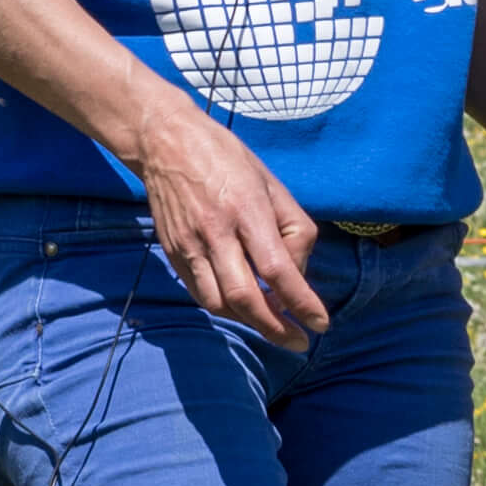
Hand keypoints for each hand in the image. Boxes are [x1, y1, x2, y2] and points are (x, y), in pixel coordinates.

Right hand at [127, 91, 327, 345]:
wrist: (165, 143)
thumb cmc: (228, 159)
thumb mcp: (273, 184)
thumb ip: (294, 228)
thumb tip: (298, 271)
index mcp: (247, 210)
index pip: (277, 269)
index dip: (301, 302)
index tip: (320, 324)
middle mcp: (215, 232)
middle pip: (244, 296)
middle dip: (274, 327)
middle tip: (298, 342)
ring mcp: (188, 244)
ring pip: (218, 302)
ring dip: (249, 322)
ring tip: (274, 326)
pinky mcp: (172, 252)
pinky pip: (199, 292)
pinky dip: (224, 308)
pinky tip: (243, 308)